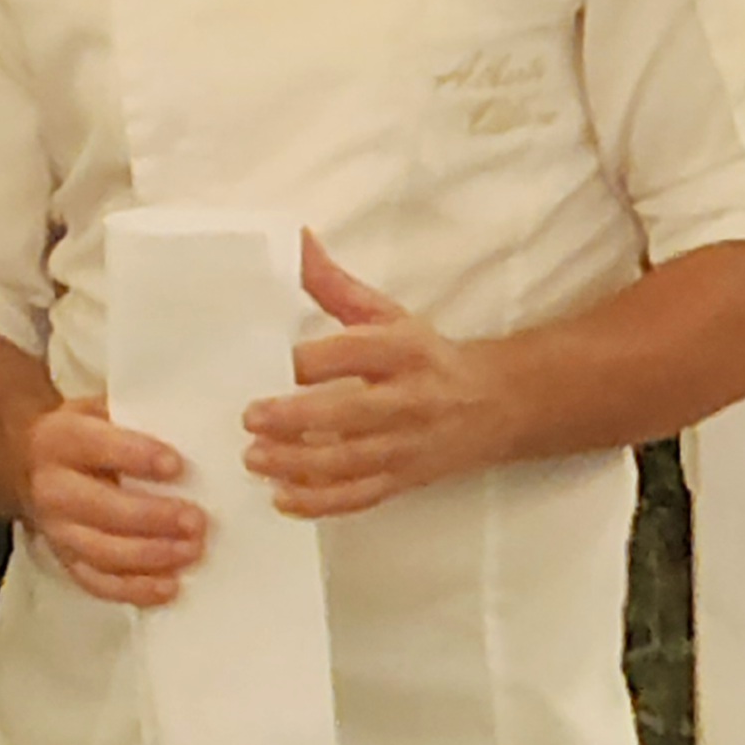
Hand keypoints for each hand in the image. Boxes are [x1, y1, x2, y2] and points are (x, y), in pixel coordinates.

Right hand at [20, 397, 209, 606]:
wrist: (25, 464)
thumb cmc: (81, 436)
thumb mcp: (98, 411)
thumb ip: (135, 419)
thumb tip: (195, 431)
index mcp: (61, 441)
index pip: (99, 447)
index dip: (138, 457)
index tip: (176, 465)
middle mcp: (53, 488)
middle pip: (102, 509)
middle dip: (153, 517)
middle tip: (195, 521)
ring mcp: (57, 530)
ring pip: (101, 551)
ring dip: (150, 556)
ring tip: (190, 551)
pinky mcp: (65, 560)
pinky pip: (97, 583)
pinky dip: (134, 590)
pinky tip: (168, 587)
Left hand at [242, 238, 518, 517]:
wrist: (494, 405)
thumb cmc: (426, 356)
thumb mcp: (388, 314)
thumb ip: (336, 286)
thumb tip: (297, 240)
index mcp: (403, 350)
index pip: (353, 353)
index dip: (309, 361)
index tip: (268, 364)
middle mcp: (409, 399)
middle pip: (350, 412)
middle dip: (297, 418)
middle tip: (250, 419)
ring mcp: (407, 445)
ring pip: (351, 461)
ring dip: (298, 464)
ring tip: (254, 459)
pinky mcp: (404, 480)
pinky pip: (360, 497)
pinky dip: (320, 503)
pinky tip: (282, 499)